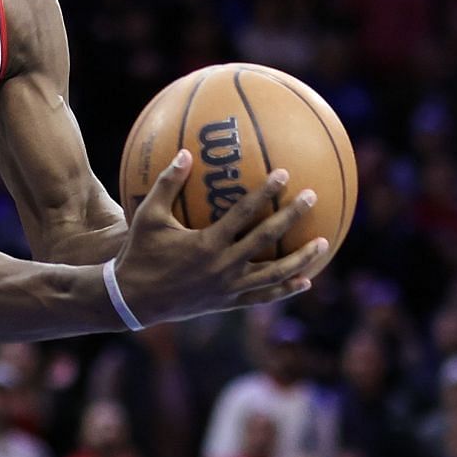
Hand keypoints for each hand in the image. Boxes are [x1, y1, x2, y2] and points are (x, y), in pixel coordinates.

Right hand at [112, 150, 327, 327]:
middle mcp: (223, 265)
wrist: (134, 300)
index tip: (285, 175)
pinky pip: (263, 296)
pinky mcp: (229, 303)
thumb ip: (167, 184)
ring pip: (274, 273)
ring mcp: (229, 287)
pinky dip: (286, 289)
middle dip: (292, 217)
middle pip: (267, 239)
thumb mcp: (147, 216)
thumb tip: (184, 153)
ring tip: (322, 243)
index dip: (266, 193)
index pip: (244, 213)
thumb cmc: (139, 252)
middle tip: (312, 198)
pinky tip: (305, 281)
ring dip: (301, 258)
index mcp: (207, 243)